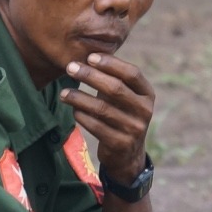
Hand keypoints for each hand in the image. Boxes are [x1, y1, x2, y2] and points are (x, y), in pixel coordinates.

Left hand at [61, 52, 153, 182]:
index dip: (111, 64)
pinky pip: (96, 126)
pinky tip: (73, 110)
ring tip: (64, 92)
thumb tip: (87, 56)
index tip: (90, 57)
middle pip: (115, 89)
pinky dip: (82, 116)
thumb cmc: (121, 115)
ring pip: (102, 109)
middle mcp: (144, 111)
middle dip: (90, 76)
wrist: (127, 155)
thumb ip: (113, 79)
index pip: (132, 74)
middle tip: (70, 68)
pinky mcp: (120, 144)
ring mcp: (134, 129)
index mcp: (147, 94)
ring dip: (79, 98)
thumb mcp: (125, 97)